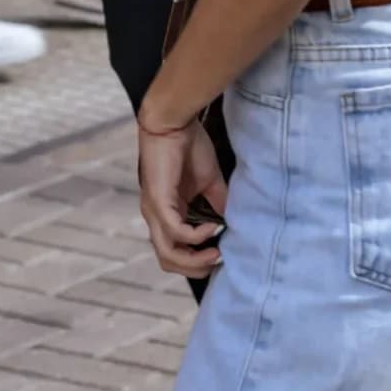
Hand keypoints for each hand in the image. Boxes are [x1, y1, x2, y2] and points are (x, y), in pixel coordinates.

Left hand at [137, 116, 226, 278]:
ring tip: (217, 252)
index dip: (197, 263)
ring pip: (167, 255)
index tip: (223, 257)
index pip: (174, 254)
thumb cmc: (187, 147)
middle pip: (168, 262)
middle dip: (197, 269)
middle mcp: (155, 217)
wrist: (173, 121)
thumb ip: (219, 205)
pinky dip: (196, 236)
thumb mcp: (210, 183)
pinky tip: (212, 228)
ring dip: (196, 260)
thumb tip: (236, 225)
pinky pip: (175, 232)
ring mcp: (154, 211)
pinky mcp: (157, 201)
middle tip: (221, 260)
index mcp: (166, 214)